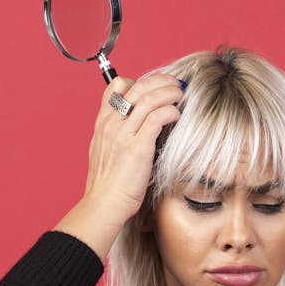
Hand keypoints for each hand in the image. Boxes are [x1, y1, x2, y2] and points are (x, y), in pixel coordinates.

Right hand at [81, 74, 183, 218]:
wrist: (103, 204)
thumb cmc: (108, 185)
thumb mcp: (105, 152)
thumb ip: (117, 134)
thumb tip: (138, 125)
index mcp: (103, 123)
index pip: (117, 86)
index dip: (139, 81)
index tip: (155, 87)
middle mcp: (111, 124)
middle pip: (138, 86)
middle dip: (161, 81)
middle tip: (176, 84)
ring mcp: (123, 135)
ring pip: (149, 98)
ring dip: (169, 92)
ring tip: (180, 95)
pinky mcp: (137, 147)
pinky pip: (157, 117)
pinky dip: (170, 111)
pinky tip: (177, 115)